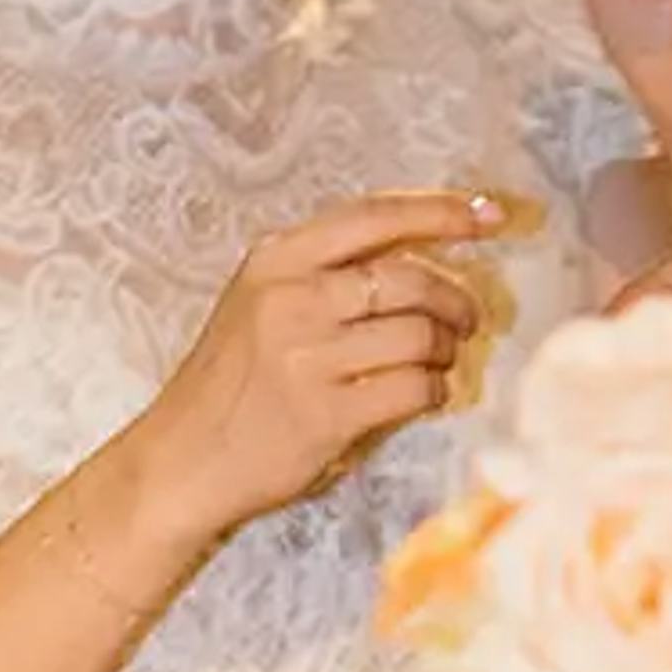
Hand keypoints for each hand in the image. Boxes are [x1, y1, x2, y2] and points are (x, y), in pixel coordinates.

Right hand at [143, 190, 502, 541]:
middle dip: (456, 300)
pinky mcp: (326, 414)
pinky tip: (421, 395)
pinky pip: (415, 388)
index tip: (489, 214)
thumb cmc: (233, 381)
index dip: (440, 212)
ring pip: (421, 335)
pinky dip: (433, 391)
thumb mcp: (261, 301)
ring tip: (434, 362)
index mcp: (276, 259)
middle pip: (412, 279)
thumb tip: (426, 254)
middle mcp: (291, 299)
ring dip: (444, 351)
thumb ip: (327, 273)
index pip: (375, 216)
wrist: (182, 460)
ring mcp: (307, 357)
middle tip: (466, 320)